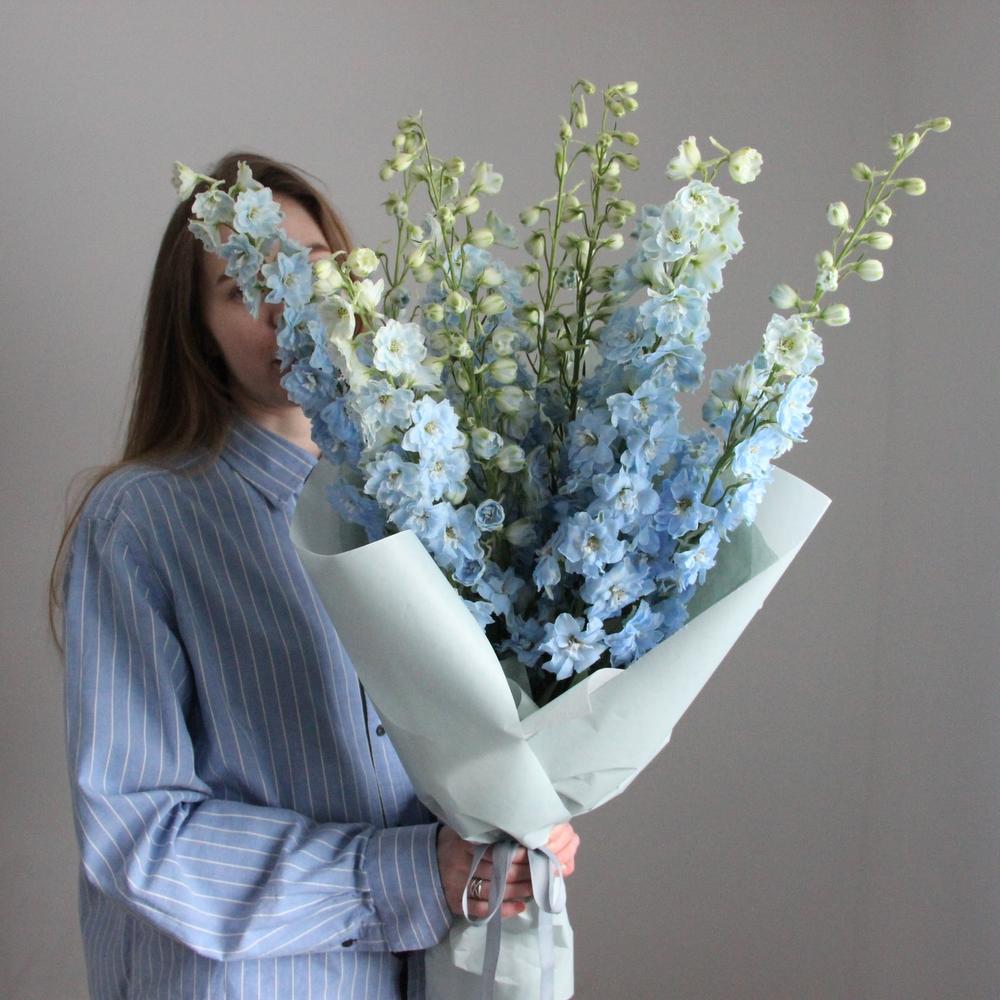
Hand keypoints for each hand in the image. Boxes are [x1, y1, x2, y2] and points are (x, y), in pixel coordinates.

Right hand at [436, 823, 580, 919]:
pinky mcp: (459, 904)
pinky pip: (483, 910)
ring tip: (535, 889)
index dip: (515, 854)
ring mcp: (459, 887)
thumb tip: (513, 825)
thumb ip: (481, 831)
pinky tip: (519, 906)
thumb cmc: (450, 845)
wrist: (422, 868)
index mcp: (463, 845)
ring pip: (493, 891)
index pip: (495, 851)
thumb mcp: (460, 831)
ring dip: (517, 891)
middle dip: (523, 873)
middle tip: (542, 872)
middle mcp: (462, 866)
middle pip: (498, 872)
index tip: (533, 853)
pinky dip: (502, 909)